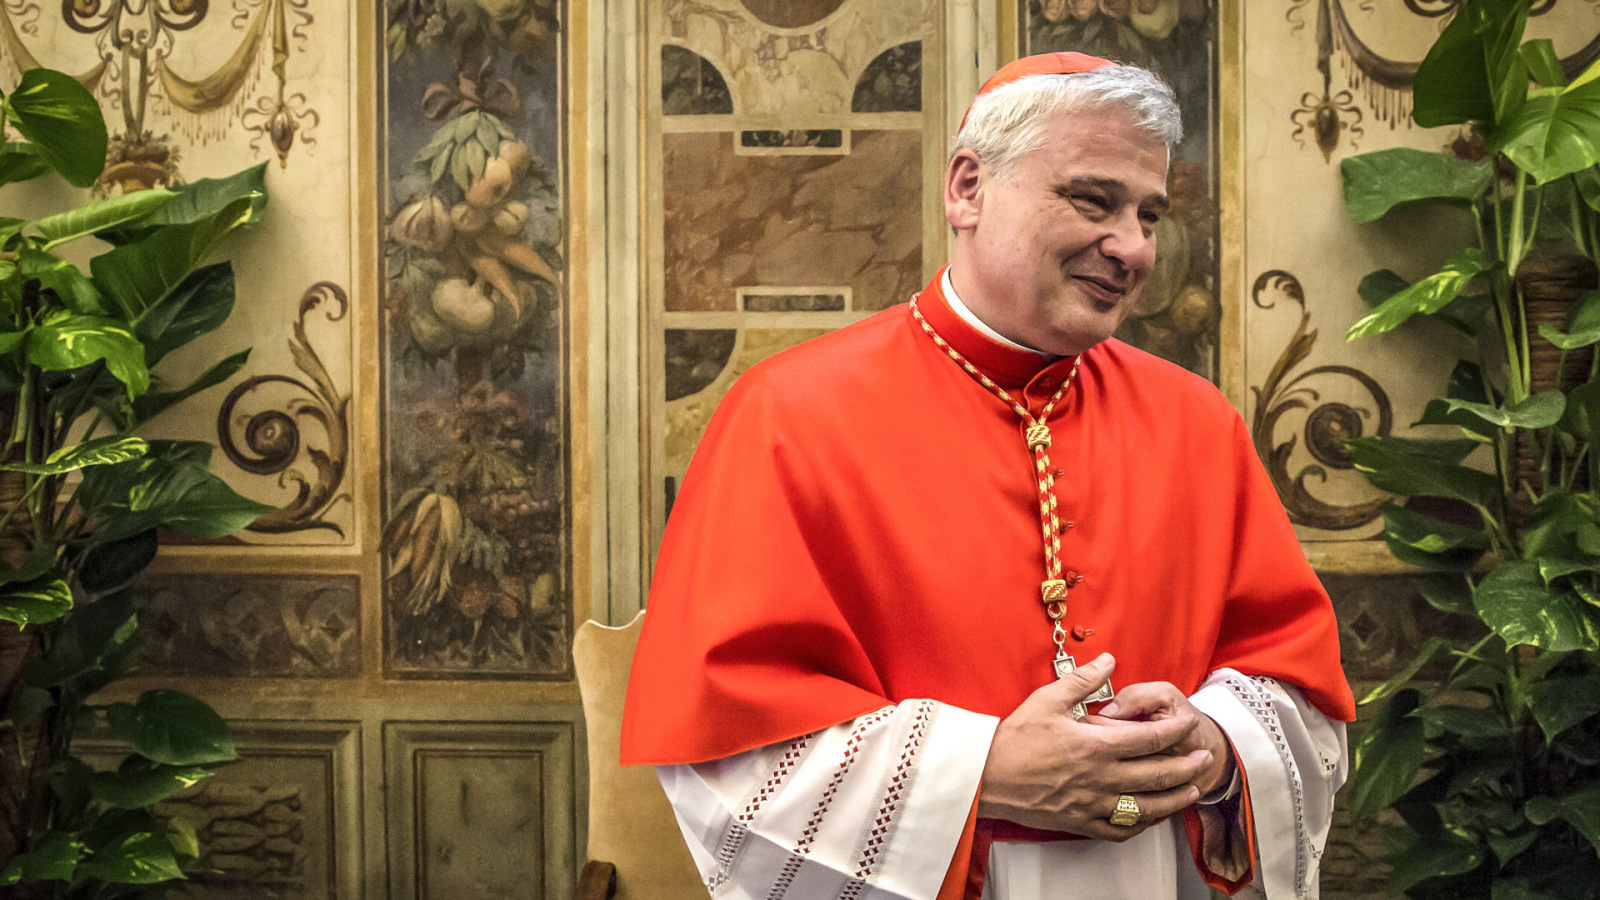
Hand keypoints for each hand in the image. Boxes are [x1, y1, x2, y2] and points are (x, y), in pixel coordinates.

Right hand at [978, 654, 1215, 840]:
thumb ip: (1083, 680)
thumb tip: (1110, 659)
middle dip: (1186, 766)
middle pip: (1157, 774)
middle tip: (1203, 758)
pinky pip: (1119, 829)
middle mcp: (1101, 778)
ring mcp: (1092, 804)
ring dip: (1174, 798)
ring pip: (1146, 807)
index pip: (1149, 738)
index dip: (1175, 731)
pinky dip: (1140, 825)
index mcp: (1096, 745)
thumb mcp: (1048, 699)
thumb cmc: (1015, 737)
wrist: (986, 776)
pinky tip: (1150, 819)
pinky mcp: (1079, 822)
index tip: (1190, 725)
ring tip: (1191, 790)